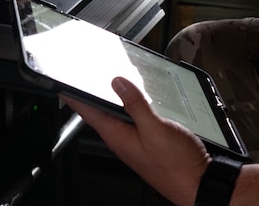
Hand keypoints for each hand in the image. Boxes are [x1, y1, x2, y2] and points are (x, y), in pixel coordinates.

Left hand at [62, 77, 209, 205]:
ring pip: (116, 116)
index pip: (87, 112)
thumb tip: (117, 83)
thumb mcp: (156, 129)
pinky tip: (134, 100)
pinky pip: (131, 120)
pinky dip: (128, 107)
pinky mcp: (146, 142)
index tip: (60, 83)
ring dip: (110, 99)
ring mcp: (134, 142)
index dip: (73, 97)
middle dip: (89, 94)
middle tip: (81, 76)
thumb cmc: (178, 165)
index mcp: (118, 137)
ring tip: (103, 82)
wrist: (198, 184)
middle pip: (99, 113)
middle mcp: (122, 140)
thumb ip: (136, 105)